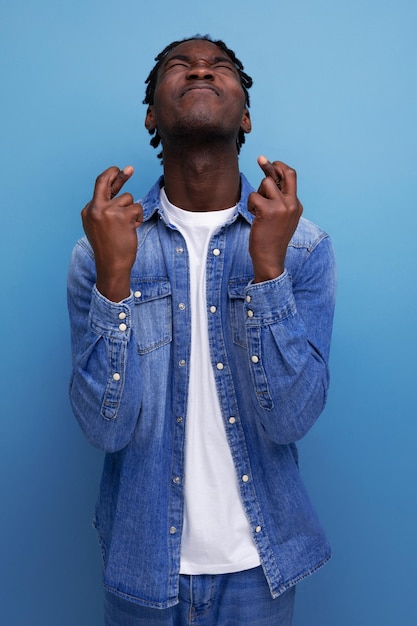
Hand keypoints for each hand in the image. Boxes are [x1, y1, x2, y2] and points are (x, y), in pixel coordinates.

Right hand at [81, 165, 142, 301]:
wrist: (111, 266)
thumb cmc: (109, 248)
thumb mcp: (102, 226)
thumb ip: (108, 208)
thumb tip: (119, 192)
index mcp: (88, 211)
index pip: (100, 188)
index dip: (112, 178)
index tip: (119, 170)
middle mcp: (95, 208)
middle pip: (105, 181)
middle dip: (117, 173)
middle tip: (129, 168)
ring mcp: (107, 211)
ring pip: (128, 198)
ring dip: (132, 211)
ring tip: (127, 227)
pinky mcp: (122, 216)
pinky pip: (137, 208)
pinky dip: (138, 218)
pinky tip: (132, 228)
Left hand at [248, 156, 302, 282]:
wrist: (271, 258)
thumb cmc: (272, 240)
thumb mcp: (281, 218)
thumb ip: (279, 201)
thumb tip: (268, 179)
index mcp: (296, 205)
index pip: (292, 177)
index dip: (280, 167)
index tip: (271, 163)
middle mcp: (292, 203)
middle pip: (285, 173)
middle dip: (271, 164)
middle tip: (261, 159)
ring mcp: (282, 206)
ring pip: (265, 183)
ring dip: (257, 193)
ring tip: (257, 210)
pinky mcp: (268, 211)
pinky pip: (254, 196)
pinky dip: (250, 205)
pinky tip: (253, 216)